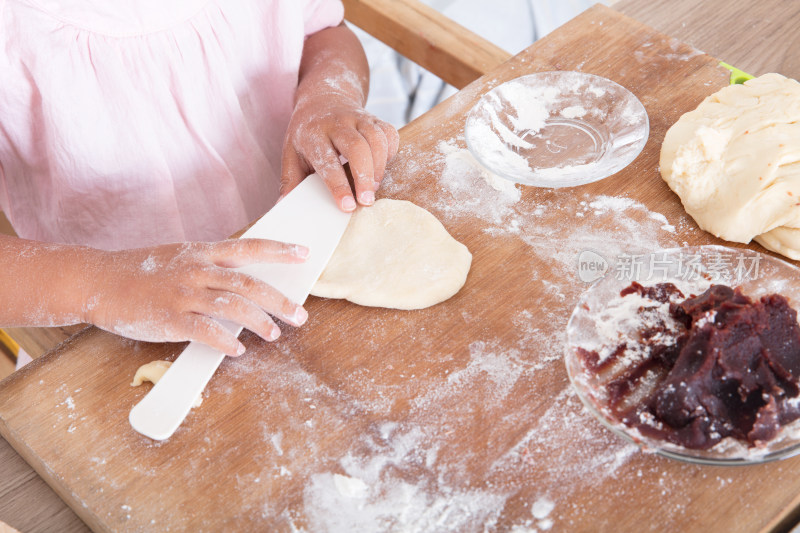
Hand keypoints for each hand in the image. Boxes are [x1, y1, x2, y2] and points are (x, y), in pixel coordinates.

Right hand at [83, 239, 308, 355]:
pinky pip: (204, 331)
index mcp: (202, 252)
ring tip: (274, 335)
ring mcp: (183, 294)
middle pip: (249, 284)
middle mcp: (197, 270)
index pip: (249, 248)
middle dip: (279, 300)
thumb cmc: (143, 271)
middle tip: (300, 315)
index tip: (304, 254)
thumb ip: (211, 267)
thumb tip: (246, 283)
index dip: (279, 250)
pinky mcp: (169, 319)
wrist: (99, 281)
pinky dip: (224, 341)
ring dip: (259, 322)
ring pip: (232, 307)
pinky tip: (237, 350)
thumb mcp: (180, 256)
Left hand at [281, 94, 398, 211]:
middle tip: (367, 201)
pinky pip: (389, 134)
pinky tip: (383, 167)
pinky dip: (390, 152)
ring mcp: (358, 118)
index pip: (327, 161)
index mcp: (313, 134)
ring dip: (379, 167)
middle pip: (357, 147)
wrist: (323, 98)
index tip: (347, 206)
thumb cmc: (307, 133)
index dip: (338, 185)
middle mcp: (337, 123)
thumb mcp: (291, 153)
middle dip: (364, 176)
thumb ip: (290, 179)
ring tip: (374, 188)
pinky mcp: (374, 118)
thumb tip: (283, 205)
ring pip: (376, 139)